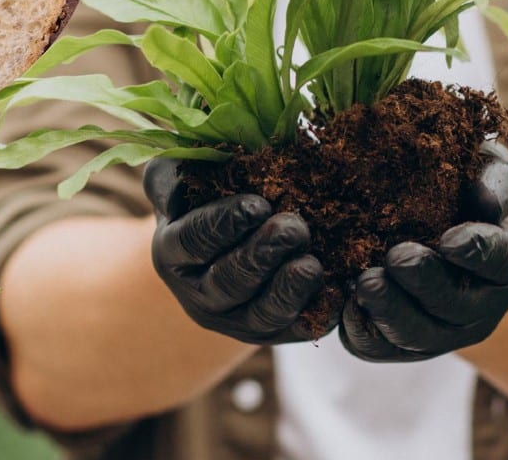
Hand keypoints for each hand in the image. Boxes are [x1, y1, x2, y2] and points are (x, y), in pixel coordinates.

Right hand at [143, 158, 325, 343]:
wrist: (230, 237)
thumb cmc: (205, 195)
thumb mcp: (179, 176)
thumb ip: (170, 176)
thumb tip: (176, 189)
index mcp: (173, 253)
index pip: (193, 240)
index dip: (225, 224)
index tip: (258, 205)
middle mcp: (199, 295)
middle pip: (228, 282)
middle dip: (262, 255)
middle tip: (293, 228)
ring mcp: (235, 320)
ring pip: (262, 314)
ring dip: (288, 289)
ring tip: (311, 264)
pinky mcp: (274, 332)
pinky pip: (298, 328)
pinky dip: (319, 311)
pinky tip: (337, 290)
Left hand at [340, 140, 507, 361]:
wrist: (434, 231)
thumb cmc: (463, 193)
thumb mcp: (485, 171)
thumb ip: (494, 177)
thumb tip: (484, 197)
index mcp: (505, 265)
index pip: (498, 262)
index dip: (476, 252)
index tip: (449, 239)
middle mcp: (480, 308)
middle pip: (456, 308)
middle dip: (426, 284)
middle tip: (396, 257)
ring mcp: (442, 333)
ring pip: (419, 337)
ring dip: (391, 312)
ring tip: (364, 282)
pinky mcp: (401, 345)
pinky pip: (380, 349)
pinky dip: (362, 330)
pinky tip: (344, 304)